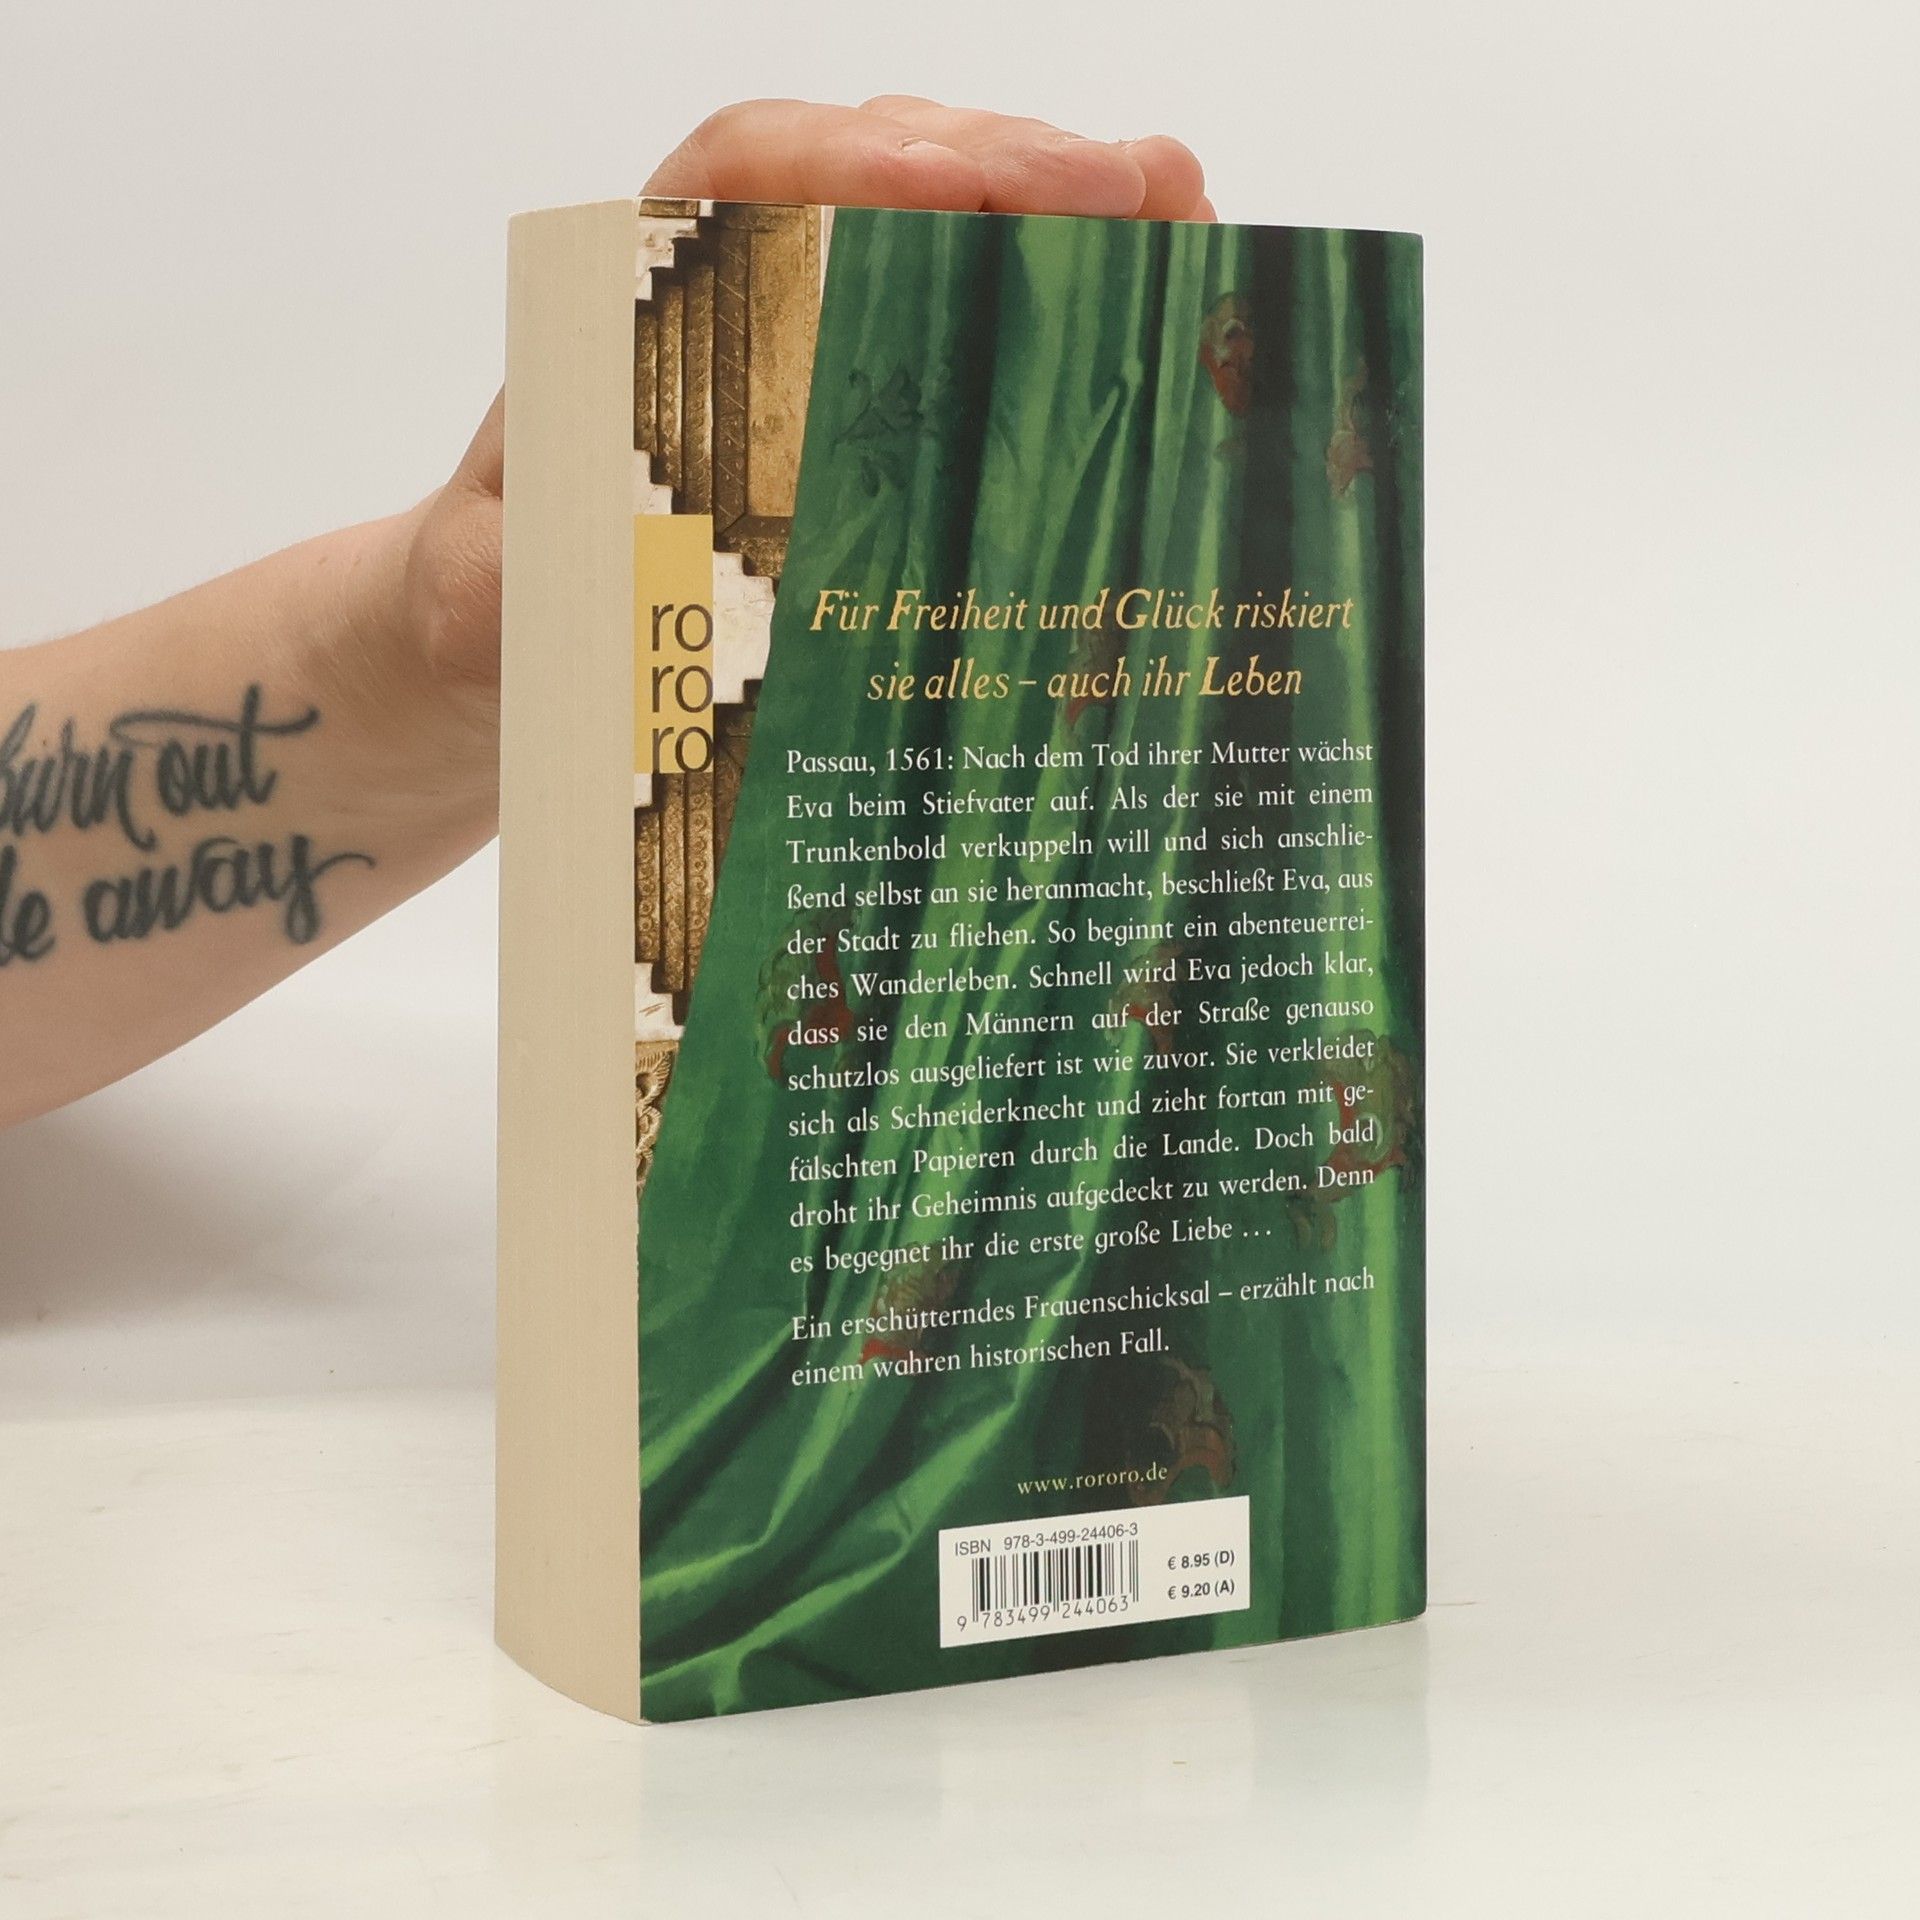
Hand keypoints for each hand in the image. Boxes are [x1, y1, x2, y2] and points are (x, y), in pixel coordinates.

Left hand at [388, 97, 1211, 798]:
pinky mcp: (848, 378)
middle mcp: (720, 281)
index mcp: (624, 300)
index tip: (950, 177)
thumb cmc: (496, 610)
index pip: (743, 176)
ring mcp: (795, 317)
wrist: (496, 644)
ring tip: (1168, 213)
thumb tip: (659, 592)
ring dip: (1048, 201)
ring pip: (929, 206)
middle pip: (868, 164)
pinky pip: (956, 295)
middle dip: (1005, 164)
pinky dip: (1047, 281)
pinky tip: (1134, 288)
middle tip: (1136, 190)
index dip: (851, 162)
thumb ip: (549, 579)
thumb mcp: (495, 597)